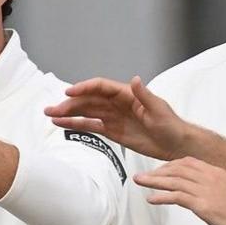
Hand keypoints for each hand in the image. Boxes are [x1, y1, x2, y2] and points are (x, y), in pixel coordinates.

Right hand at [46, 77, 196, 160]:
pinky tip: (62, 125)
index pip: (101, 87)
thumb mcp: (159, 109)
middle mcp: (117, 104)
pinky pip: (91, 126)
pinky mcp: (112, 131)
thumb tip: (135, 79)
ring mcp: (113, 117)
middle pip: (88, 100)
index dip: (84, 88)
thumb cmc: (171, 125)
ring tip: (50, 115)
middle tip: (52, 109)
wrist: (175, 144)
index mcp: (127, 94)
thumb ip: (145, 95)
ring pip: (86, 112)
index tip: (69, 92)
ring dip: (68, 113)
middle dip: (69, 103)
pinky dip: (76, 125)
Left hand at [135, 157, 225, 224]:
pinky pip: (175, 197)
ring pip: (173, 180)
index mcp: (216, 172)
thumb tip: (207, 193)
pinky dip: (161, 196)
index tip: (161, 170)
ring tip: (140, 182)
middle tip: (143, 176)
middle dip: (158, 172)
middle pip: (177, 169)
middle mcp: (209, 177)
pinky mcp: (201, 205)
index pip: (188, 162)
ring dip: (153, 181)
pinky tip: (151, 199)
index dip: (171, 165)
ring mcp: (204, 190)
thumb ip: (217, 188)